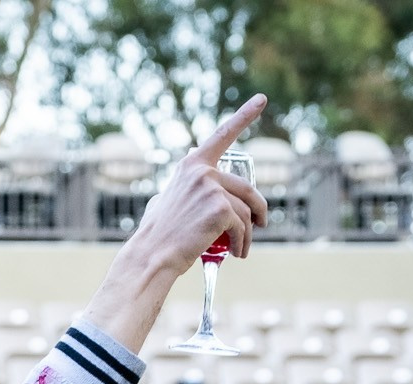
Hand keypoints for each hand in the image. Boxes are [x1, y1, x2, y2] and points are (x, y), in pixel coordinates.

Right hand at [118, 96, 272, 277]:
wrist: (151, 256)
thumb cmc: (158, 235)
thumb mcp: (165, 200)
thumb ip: (183, 191)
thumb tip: (190, 197)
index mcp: (191, 165)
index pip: (223, 135)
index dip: (245, 115)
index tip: (261, 99)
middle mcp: (202, 171)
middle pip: (246, 189)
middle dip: (258, 210)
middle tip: (261, 225)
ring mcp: (212, 188)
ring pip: (246, 212)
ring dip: (249, 233)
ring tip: (241, 249)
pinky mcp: (220, 209)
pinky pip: (242, 227)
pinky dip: (243, 242)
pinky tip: (237, 253)